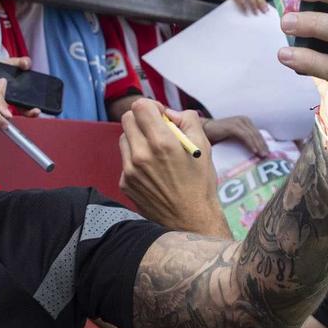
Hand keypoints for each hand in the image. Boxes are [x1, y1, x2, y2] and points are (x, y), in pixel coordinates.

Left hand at [118, 101, 226, 235]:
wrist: (191, 221)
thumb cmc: (200, 184)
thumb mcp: (204, 146)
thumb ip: (188, 120)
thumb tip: (170, 113)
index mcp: (162, 142)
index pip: (140, 106)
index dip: (151, 106)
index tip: (160, 115)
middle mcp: (141, 155)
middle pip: (127, 119)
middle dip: (142, 120)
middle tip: (157, 131)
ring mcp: (130, 171)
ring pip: (124, 138)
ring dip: (137, 139)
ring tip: (155, 152)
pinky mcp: (125, 184)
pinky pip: (124, 161)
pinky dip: (135, 160)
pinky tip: (152, 172)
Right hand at [202, 115, 266, 155]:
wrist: (203, 130)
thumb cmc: (218, 135)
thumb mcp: (234, 137)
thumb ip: (243, 140)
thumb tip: (255, 152)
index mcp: (245, 122)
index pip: (257, 133)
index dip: (263, 143)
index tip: (267, 154)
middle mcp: (244, 120)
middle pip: (257, 134)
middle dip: (263, 146)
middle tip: (267, 156)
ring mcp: (238, 122)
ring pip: (252, 135)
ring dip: (259, 146)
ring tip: (262, 156)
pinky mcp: (233, 126)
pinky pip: (245, 136)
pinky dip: (251, 144)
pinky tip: (254, 151)